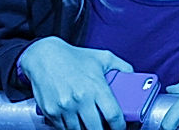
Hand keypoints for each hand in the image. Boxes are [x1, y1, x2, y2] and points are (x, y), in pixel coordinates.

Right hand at [18, 36, 132, 129]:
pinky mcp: (51, 112)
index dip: (119, 126)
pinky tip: (76, 120)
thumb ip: (121, 67)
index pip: (113, 115)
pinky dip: (70, 127)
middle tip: (105, 126)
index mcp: (96, 87)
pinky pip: (63, 128)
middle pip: (96, 129)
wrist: (44, 56)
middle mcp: (80, 99)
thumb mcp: (103, 57)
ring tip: (90, 123)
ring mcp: (64, 107)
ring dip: (86, 129)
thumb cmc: (75, 57)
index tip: (120, 127)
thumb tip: (133, 77)